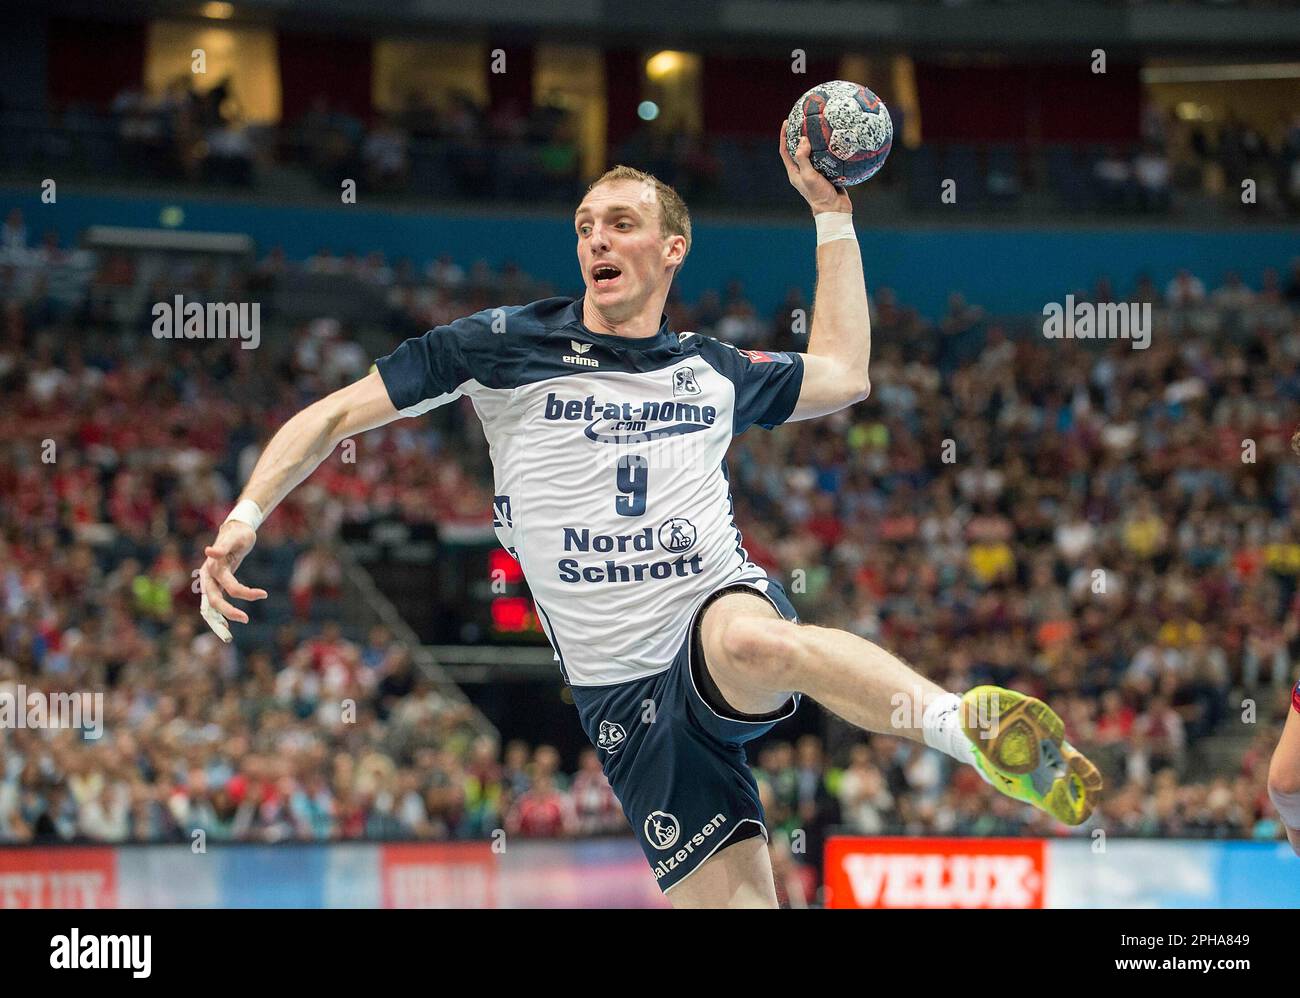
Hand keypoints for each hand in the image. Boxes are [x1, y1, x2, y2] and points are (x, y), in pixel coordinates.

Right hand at [198, 520, 266, 641]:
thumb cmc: (238, 533)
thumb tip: (209, 551)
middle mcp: (208, 576)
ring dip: (218, 621)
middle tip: (246, 619)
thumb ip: (223, 545)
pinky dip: (219, 616)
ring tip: (227, 636)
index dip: (244, 593)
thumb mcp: (235, 537)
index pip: (228, 585)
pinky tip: (226, 627)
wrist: (234, 530)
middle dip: (228, 612)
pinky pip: (214, 604)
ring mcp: (209, 582)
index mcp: (213, 567)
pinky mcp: (215, 585)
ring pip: (210, 606)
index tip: (264, 594)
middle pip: (213, 600)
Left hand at [779, 118, 851, 215]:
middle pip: (798, 149)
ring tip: (820, 126)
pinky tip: (837, 140)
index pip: (785, 151)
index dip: (784, 136)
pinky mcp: (828, 173)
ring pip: (814, 152)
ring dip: (816, 140)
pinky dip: (830, 148)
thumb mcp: (809, 176)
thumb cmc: (819, 195)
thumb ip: (803, 159)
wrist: (835, 210)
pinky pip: (828, 157)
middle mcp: (803, 171)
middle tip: (804, 120)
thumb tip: (802, 140)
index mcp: (794, 172)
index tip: (787, 122)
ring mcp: (816, 172)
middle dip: (799, 135)